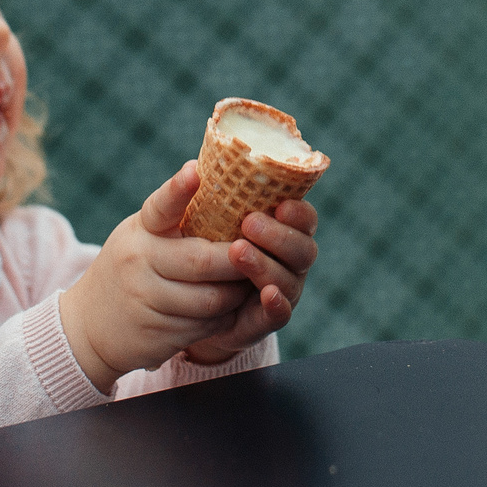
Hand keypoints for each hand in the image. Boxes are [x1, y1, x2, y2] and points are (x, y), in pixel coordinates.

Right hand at [58, 163, 253, 393]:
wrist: (89, 326)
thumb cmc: (130, 268)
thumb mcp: (141, 236)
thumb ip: (174, 218)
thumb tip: (217, 180)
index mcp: (140, 231)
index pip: (160, 206)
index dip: (178, 189)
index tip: (195, 172)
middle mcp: (139, 263)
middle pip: (202, 260)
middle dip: (238, 259)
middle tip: (260, 253)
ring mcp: (146, 300)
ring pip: (211, 298)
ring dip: (237, 293)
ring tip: (247, 283)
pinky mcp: (158, 334)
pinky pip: (206, 325)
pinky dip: (224, 317)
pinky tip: (228, 309)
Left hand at [182, 197, 318, 365]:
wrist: (183, 300)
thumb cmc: (196, 247)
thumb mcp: (196, 222)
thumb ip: (200, 199)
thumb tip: (192, 168)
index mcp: (281, 229)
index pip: (303, 218)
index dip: (298, 211)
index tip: (280, 204)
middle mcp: (288, 260)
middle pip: (302, 248)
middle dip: (278, 235)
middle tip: (248, 223)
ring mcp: (282, 290)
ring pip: (289, 279)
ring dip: (266, 264)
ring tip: (238, 252)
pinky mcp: (265, 319)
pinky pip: (281, 314)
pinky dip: (277, 304)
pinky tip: (266, 294)